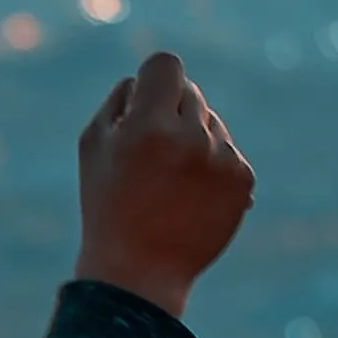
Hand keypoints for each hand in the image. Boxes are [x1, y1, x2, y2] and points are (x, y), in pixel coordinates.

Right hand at [71, 50, 256, 310]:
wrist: (139, 272)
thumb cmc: (107, 205)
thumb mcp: (93, 147)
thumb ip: (121, 99)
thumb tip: (149, 78)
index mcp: (148, 126)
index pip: (166, 65)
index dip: (154, 78)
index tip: (148, 97)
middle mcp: (191, 138)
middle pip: (190, 92)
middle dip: (170, 113)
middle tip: (151, 153)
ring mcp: (222, 159)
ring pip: (212, 122)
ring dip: (193, 139)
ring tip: (170, 183)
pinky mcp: (243, 180)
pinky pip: (228, 151)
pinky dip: (211, 167)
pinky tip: (191, 197)